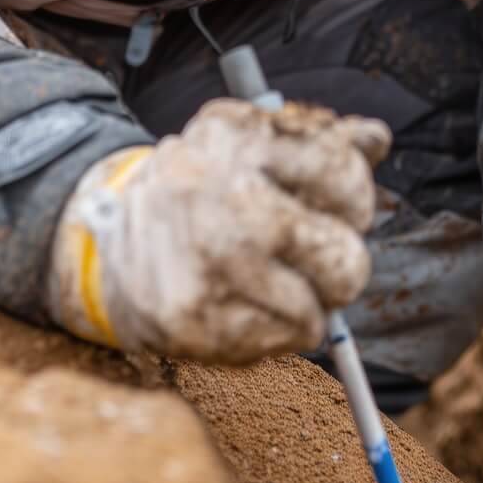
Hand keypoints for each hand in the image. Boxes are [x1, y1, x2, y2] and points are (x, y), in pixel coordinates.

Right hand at [47, 98, 388, 361]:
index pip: (344, 174)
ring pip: (320, 313)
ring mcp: (209, 265)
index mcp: (238, 139)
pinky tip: (240, 303)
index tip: (333, 205)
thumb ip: (320, 140)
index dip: (352, 198)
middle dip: (339, 265)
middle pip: (346, 261)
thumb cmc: (204, 189)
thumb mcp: (251, 144)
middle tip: (306, 255)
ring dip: (307, 306)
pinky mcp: (195, 322)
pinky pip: (283, 344)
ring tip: (267, 281)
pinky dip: (275, 332)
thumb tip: (376, 139)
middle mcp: (224, 199)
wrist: (106, 243)